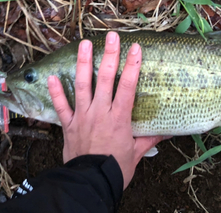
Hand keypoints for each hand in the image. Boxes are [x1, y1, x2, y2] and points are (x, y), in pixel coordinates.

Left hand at [47, 31, 165, 189]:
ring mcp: (82, 117)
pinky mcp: (69, 125)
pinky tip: (51, 77)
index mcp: (119, 118)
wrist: (90, 184)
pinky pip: (61, 106)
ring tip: (83, 44)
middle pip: (105, 79)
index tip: (136, 48)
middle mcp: (100, 112)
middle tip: (111, 36)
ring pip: (82, 86)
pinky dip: (56, 92)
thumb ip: (150, 138)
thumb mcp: (136, 153)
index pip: (128, 86)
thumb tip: (169, 131)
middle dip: (109, 55)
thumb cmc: (116, 169)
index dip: (132, 66)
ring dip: (82, 63)